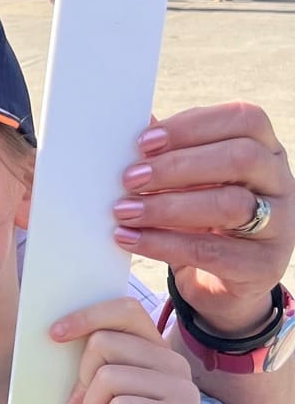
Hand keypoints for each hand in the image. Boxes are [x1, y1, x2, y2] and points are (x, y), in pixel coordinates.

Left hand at [53, 298, 199, 403]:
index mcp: (160, 353)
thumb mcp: (107, 392)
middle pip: (105, 345)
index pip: (126, 311)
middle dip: (82, 382)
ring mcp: (183, 393)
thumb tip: (59, 333)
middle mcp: (177, 366)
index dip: (87, 316)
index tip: (54, 335)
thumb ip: (100, 361)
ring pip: (107, 378)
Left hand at [113, 103, 293, 335]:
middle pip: (241, 158)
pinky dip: (164, 243)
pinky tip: (130, 238)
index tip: (144, 142)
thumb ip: (170, 153)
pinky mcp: (263, 266)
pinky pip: (212, 251)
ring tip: (125, 211)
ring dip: (168, 206)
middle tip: (130, 178)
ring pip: (230, 205)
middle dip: (178, 166)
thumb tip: (133, 122)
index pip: (245, 119)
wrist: (220, 284)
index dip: (193, 126)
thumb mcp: (190, 183)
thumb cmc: (202, 220)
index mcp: (266, 150)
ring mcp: (280, 225)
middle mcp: (280, 182)